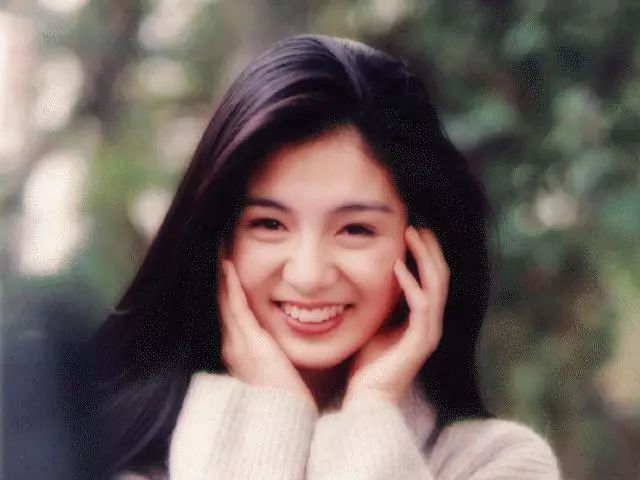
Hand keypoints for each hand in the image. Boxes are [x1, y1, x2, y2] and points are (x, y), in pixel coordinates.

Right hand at [217, 259, 317, 411]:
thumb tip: (271, 338)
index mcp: (236, 351)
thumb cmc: (283, 399)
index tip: (221, 262)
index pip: (225, 311)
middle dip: (214, 275)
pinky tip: (228, 265)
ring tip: (217, 248)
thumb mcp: (271, 370)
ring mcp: (239, 345)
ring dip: (219, 274)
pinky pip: (238, 307)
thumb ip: (266, 353)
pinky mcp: (253, 345)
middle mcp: (231, 346)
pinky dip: (231, 285)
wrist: (285, 424)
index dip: (220, 287)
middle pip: (218, 302)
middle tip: (213, 246)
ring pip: (224, 301)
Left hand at [343, 226, 449, 407]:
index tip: (413, 231)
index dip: (426, 255)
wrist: (367, 398)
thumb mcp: (376, 324)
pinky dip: (410, 283)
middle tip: (416, 226)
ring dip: (425, 258)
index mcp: (422, 319)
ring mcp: (429, 332)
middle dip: (430, 250)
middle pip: (441, 278)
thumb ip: (383, 304)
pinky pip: (421, 306)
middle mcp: (431, 323)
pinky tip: (398, 265)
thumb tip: (372, 277)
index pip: (432, 279)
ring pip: (436, 286)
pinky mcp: (420, 342)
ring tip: (413, 234)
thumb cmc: (368, 363)